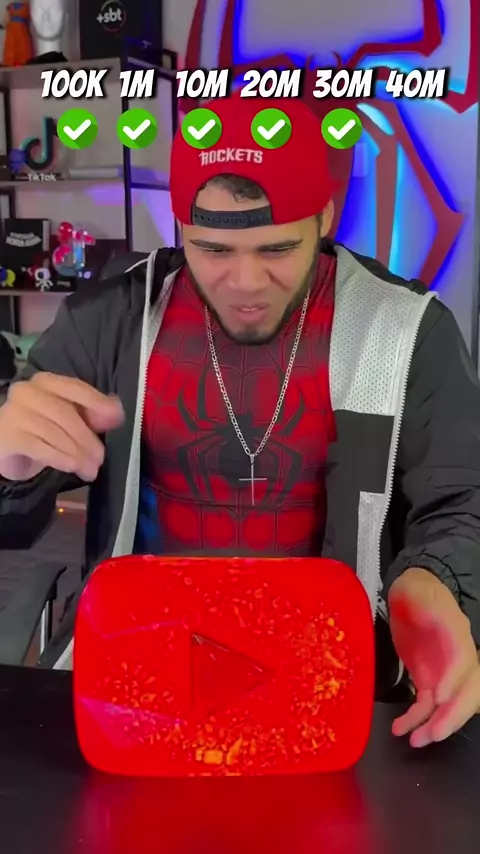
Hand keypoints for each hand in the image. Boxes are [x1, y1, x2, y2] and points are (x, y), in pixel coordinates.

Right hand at [0, 372, 123, 481]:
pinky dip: (58, 457)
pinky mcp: (7, 435)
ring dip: (76, 453)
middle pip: (65, 413)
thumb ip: (91, 415)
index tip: (117, 417)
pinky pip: (38, 447)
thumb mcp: (69, 421)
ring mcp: (14, 412)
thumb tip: (116, 413)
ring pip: (53, 432)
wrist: (7, 448)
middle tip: (100, 458)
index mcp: (46, 382)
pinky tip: (71, 467)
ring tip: (90, 470)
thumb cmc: (40, 430)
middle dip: (86, 437)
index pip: (75, 388)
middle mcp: (27, 392)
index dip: (97, 402)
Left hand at [388, 567, 479, 746]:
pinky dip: (415, 719)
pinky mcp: (428, 680)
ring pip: (446, 706)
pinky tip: (400, 728)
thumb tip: (446, 625)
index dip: (454, 680)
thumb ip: (431, 607)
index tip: (438, 696)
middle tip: (434, 733)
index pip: (463, 661)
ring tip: (414, 740)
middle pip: (466, 693)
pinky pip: (426, 705)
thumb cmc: (417, 591)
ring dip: (433, 725)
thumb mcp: (421, 591)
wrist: (410, 594)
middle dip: (452, 716)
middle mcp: (456, 660)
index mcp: (457, 636)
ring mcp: (443, 673)